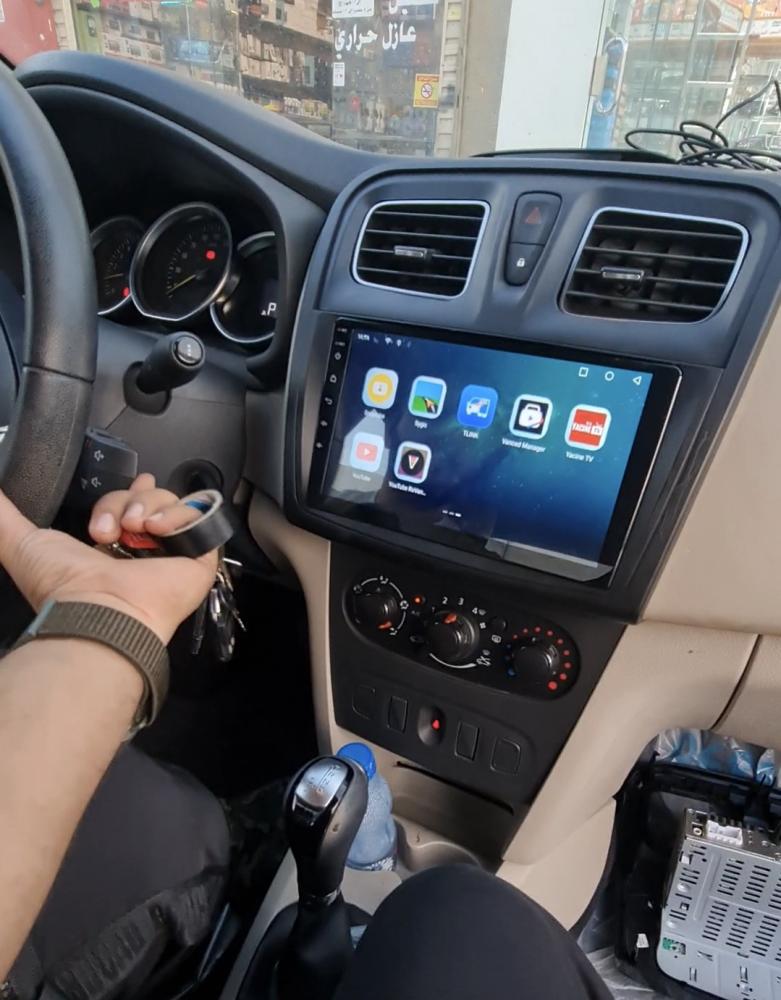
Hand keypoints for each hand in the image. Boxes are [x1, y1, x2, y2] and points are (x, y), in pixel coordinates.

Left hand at [0, 474, 217, 643]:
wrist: (103, 610)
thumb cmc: (66, 587)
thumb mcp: (25, 543)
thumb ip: (4, 516)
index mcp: (115, 547)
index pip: (133, 505)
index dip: (132, 490)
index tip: (136, 478)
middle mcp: (148, 550)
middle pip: (149, 497)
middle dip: (127, 500)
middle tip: (110, 527)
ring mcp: (176, 553)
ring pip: (172, 501)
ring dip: (148, 507)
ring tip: (134, 530)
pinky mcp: (201, 555)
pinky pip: (200, 513)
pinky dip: (178, 515)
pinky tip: (158, 530)